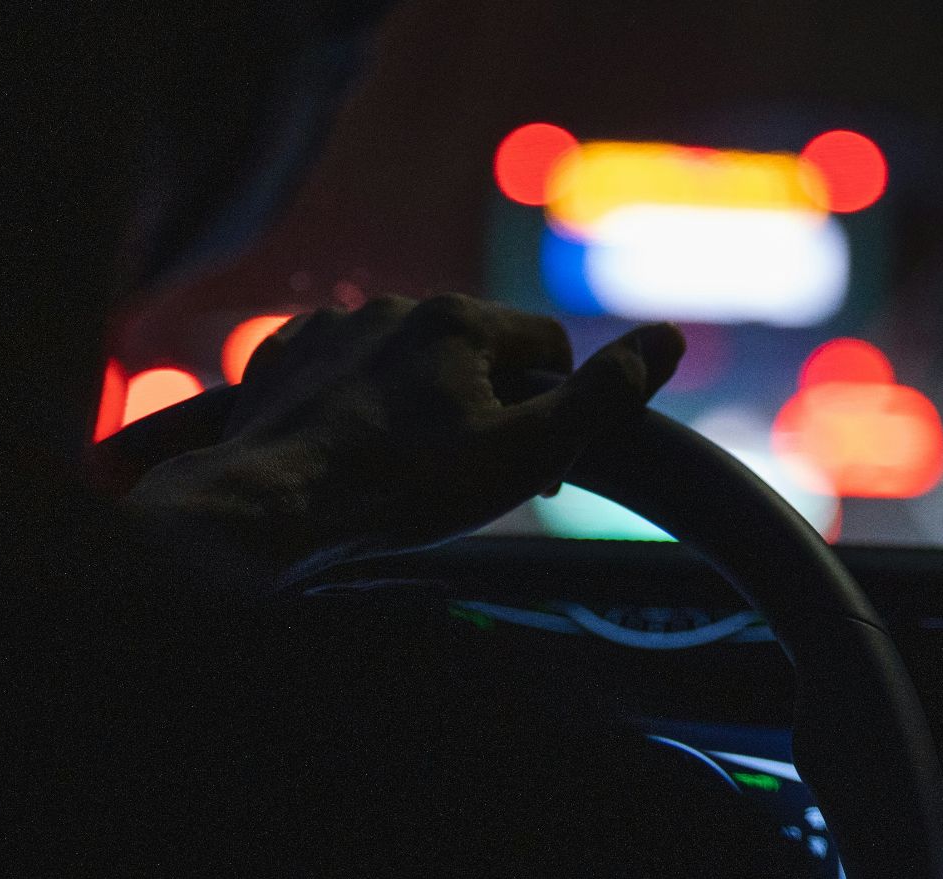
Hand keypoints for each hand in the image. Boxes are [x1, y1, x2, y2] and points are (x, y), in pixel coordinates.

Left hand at [122, 295, 682, 580]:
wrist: (274, 507)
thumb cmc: (406, 487)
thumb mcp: (527, 450)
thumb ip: (603, 394)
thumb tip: (668, 337)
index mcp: (461, 318)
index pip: (548, 346)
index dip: (558, 408)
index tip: (539, 465)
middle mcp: (397, 305)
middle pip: (477, 353)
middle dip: (488, 405)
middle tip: (472, 477)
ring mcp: (334, 328)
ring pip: (408, 362)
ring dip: (422, 402)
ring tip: (406, 469)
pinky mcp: (285, 358)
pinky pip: (345, 372)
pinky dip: (359, 404)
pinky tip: (354, 450)